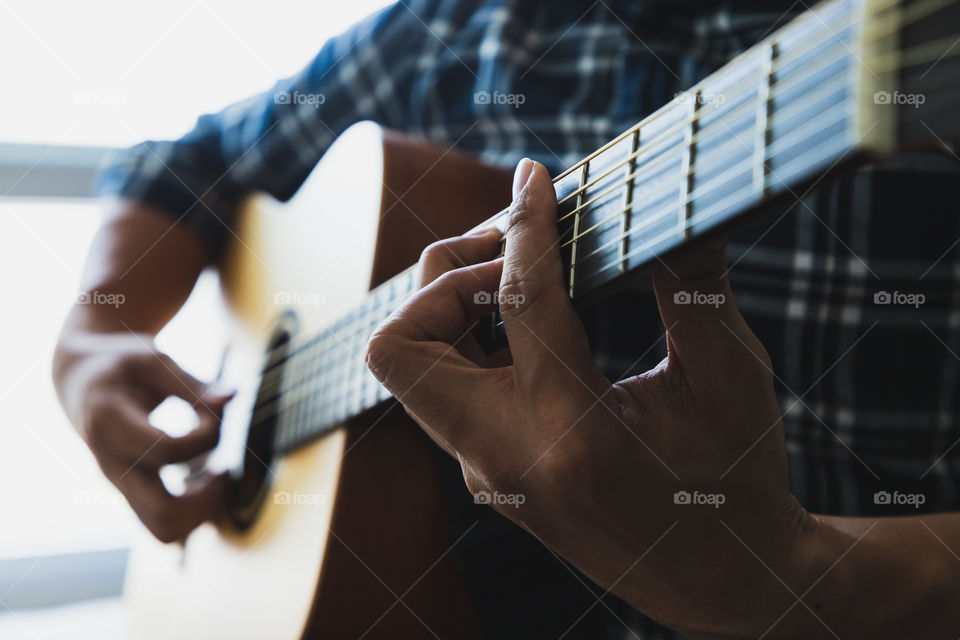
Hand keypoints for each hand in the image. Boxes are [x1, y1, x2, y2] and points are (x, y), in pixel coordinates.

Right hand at [55, 331, 231, 542]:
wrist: (80, 383)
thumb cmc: (120, 366)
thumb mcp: (153, 360)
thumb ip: (193, 384)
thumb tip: (233, 396)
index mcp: (109, 425)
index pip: (165, 451)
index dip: (205, 437)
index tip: (216, 417)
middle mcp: (111, 466)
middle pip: (163, 512)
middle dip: (208, 497)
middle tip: (224, 467)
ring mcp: (120, 486)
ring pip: (164, 530)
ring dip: (204, 511)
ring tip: (218, 476)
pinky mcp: (132, 494)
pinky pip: (164, 526)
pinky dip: (194, 515)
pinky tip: (208, 482)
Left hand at [367, 159, 828, 637]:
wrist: (719, 581)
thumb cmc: (736, 480)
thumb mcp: (729, 376)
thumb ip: (692, 282)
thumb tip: (674, 203)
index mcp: (574, 435)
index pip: (520, 301)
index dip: (526, 224)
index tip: (535, 177)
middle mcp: (507, 461)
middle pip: (401, 346)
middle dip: (445, 279)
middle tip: (513, 257)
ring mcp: (487, 473)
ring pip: (412, 369)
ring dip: (450, 310)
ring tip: (520, 285)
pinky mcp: (488, 474)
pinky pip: (444, 391)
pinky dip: (470, 343)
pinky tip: (528, 330)